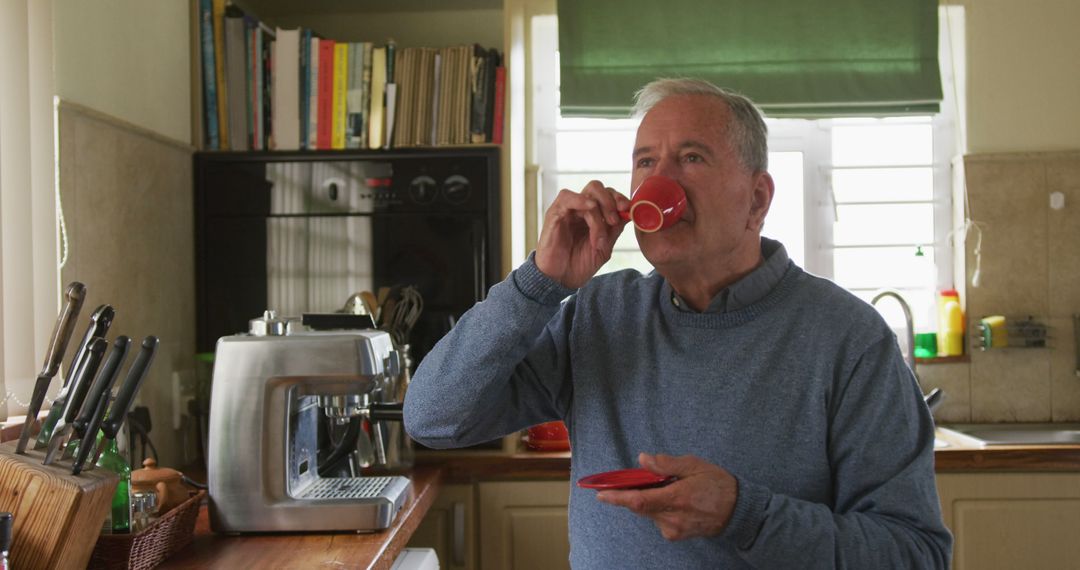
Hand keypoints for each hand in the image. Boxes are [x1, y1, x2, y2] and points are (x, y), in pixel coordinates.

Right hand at [535, 181, 629, 288]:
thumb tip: (630, 212)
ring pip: (587, 194)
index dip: (619, 198)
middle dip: (611, 201)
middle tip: (614, 221)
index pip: (607, 195)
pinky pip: (566, 197)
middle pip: (597, 188)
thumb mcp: (604, 247)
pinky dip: (580, 200)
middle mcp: (580, 209)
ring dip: (599, 211)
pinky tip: (589, 209)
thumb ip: (615, 229)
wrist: (561, 280)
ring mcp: (567, 211)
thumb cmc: (579, 265)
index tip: (628, 209)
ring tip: (599, 236)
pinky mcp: (554, 214)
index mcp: (592, 215)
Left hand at [596, 452, 737, 540]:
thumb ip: (666, 464)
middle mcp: (672, 518)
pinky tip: (674, 500)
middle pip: (640, 506)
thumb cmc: (718, 485)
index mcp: (677, 499)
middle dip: (634, 492)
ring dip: (650, 499)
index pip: (639, 500)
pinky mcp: (675, 535)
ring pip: (648, 512)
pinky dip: (658, 507)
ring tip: (671, 489)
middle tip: (645, 479)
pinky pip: (657, 519)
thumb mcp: (694, 465)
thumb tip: (643, 459)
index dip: (617, 497)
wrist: (738, 512)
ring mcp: (673, 529)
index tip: (601, 493)